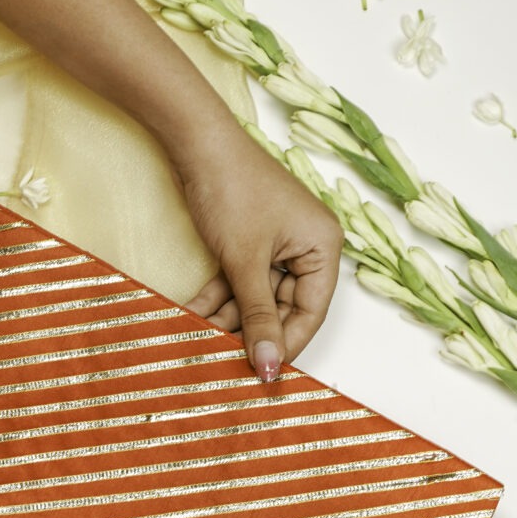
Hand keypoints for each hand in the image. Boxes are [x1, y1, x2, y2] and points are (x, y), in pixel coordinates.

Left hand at [168, 116, 342, 380]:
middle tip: (224, 357)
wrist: (196, 145)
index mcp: (323, 247)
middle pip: (282, 307)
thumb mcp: (245, 263)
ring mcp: (276, 244)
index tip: (262, 372)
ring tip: (201, 336)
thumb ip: (257, 317)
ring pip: (255, 297)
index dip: (286, 343)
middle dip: (250, 330)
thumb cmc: (232, 191)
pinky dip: (217, 296)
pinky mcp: (248, 241)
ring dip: (227, 316)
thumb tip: (268, 366)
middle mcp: (305, 246)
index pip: (311, 311)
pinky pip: (238, 280)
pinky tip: (193, 313)